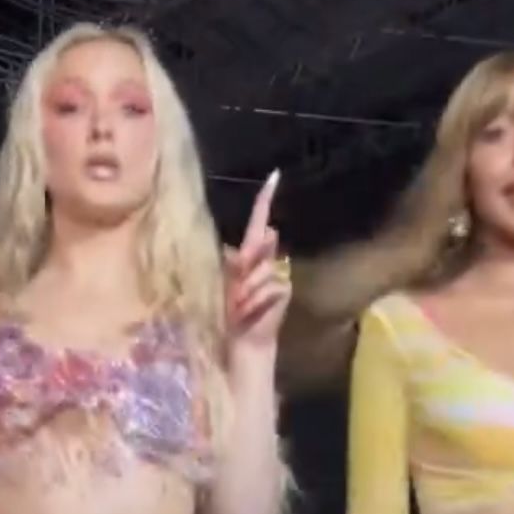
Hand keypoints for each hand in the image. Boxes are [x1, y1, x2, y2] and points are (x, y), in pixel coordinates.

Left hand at [224, 170, 290, 352]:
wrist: (245, 338)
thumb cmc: (232, 312)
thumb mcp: (229, 283)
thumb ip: (240, 262)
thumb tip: (266, 233)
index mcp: (250, 254)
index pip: (259, 221)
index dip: (266, 200)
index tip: (274, 176)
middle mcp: (267, 260)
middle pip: (259, 246)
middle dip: (245, 268)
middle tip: (236, 295)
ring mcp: (278, 274)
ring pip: (262, 271)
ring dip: (246, 291)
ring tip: (242, 307)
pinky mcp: (284, 289)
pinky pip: (270, 286)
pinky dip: (257, 300)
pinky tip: (253, 312)